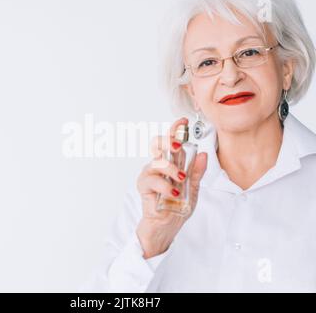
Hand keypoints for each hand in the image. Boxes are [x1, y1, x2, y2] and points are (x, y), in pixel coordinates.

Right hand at [135, 117, 207, 258]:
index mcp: (171, 164)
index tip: (183, 121)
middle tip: (179, 145)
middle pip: (158, 145)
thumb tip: (203, 154)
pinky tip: (174, 193)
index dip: (176, 130)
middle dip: (169, 141)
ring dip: (172, 169)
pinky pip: (152, 180)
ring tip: (181, 179)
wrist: (165, 227)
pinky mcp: (144, 187)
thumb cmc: (176, 207)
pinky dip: (165, 186)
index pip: (172, 144)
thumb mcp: (193, 190)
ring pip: (158, 162)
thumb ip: (197, 173)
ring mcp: (149, 175)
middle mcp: (158, 166)